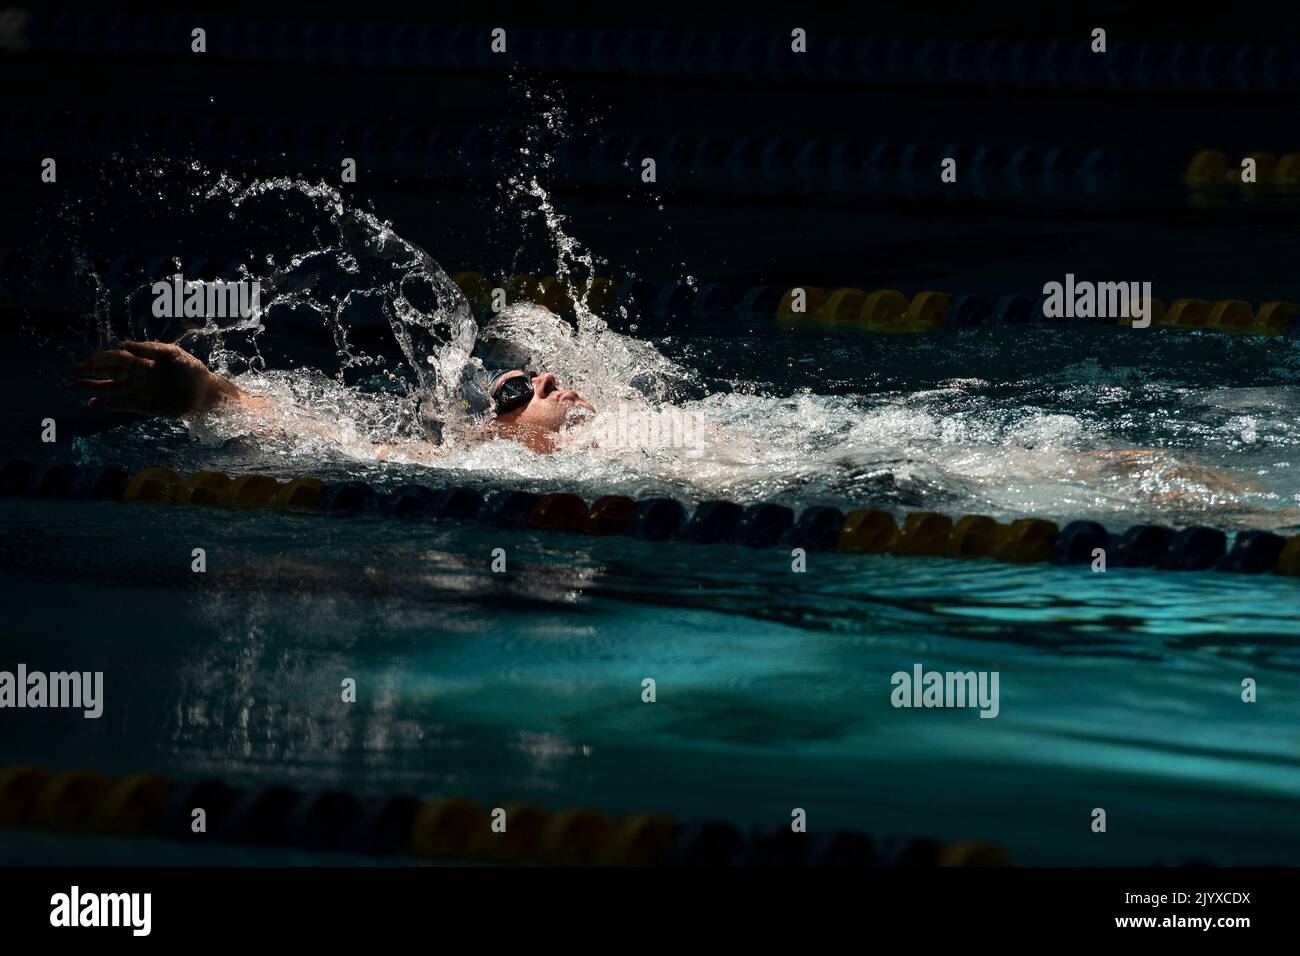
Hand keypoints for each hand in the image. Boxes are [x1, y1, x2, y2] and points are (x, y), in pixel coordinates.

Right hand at [74, 340, 237, 417]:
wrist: (204, 392)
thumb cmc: (191, 369)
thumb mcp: (172, 354)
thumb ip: (149, 349)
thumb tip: (123, 344)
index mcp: (144, 361)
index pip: (117, 358)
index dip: (101, 358)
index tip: (87, 360)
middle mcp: (138, 376)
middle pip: (109, 372)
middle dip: (91, 371)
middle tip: (74, 370)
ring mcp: (139, 391)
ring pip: (111, 388)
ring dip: (93, 388)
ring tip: (75, 387)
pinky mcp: (143, 406)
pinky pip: (121, 405)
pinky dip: (106, 404)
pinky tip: (92, 403)